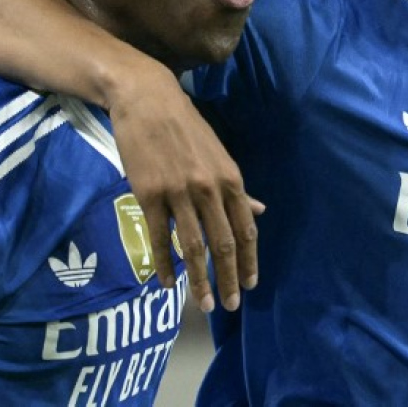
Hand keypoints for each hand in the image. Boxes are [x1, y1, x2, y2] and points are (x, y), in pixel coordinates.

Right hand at [108, 79, 262, 313]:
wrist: (147, 101)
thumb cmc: (186, 128)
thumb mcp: (218, 156)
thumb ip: (237, 189)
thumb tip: (259, 212)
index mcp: (230, 179)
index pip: (245, 229)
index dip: (250, 260)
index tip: (251, 284)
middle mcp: (209, 189)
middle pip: (224, 244)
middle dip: (229, 278)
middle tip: (230, 305)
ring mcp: (179, 193)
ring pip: (193, 246)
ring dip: (200, 280)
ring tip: (204, 303)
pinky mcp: (149, 195)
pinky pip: (160, 238)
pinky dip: (165, 264)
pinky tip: (168, 283)